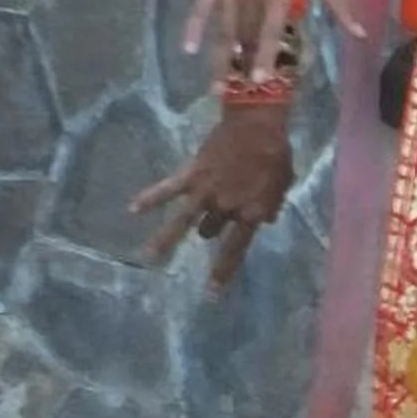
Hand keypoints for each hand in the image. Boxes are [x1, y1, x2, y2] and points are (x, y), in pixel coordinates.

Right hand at [132, 105, 295, 289]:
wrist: (256, 124)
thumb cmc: (275, 153)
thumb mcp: (283, 184)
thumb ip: (271, 205)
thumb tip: (263, 221)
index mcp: (251, 213)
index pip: (236, 250)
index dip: (223, 272)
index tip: (211, 293)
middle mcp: (225, 208)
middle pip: (210, 231)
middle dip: (209, 231)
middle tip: (208, 229)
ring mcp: (206, 192)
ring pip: (181, 222)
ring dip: (164, 240)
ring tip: (147, 257)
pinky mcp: (191, 175)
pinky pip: (167, 190)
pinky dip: (150, 199)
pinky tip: (132, 209)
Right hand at [183, 0, 359, 77]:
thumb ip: (340, 5)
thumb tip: (361, 34)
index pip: (271, 31)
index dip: (266, 56)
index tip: (260, 81)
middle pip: (246, 36)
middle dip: (242, 65)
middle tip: (239, 93)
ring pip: (224, 29)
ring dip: (220, 58)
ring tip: (218, 85)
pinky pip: (200, 8)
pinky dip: (193, 28)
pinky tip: (188, 49)